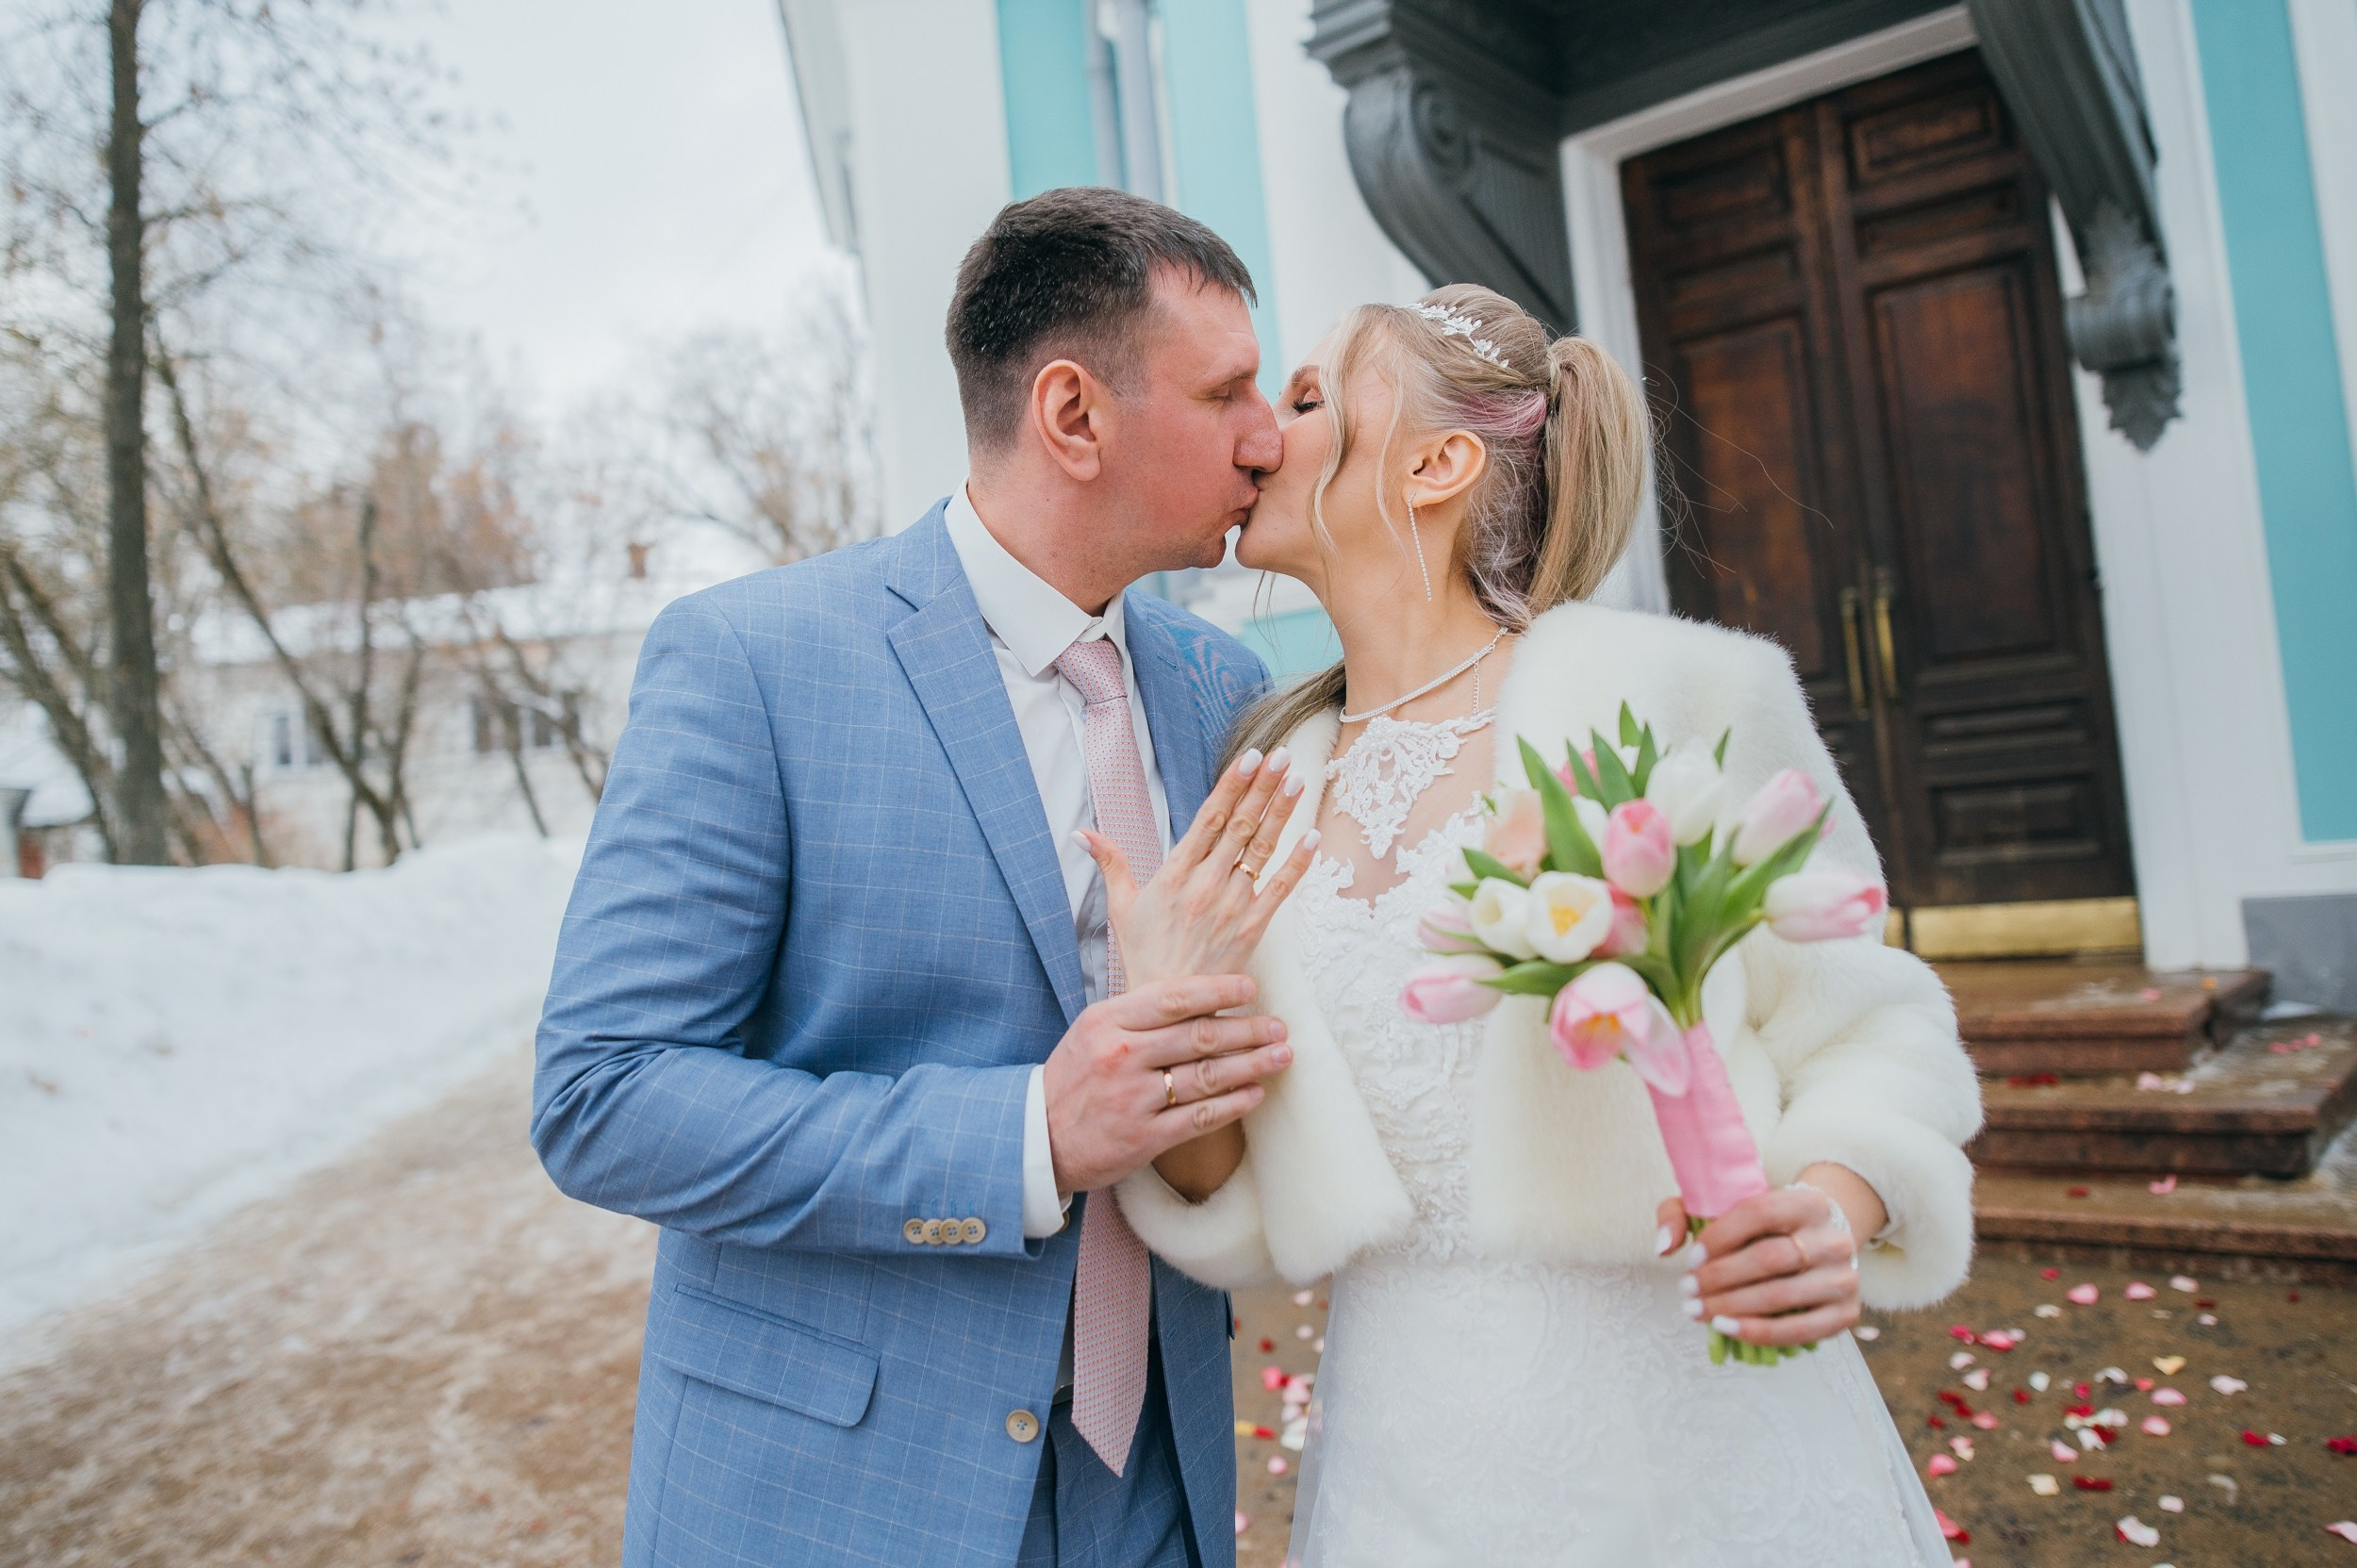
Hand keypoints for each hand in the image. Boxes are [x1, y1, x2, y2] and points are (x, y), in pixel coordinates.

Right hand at [1044, 973, 1292, 1192]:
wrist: (1036, 1137)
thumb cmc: (1074, 1078)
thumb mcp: (1094, 1031)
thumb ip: (1139, 1013)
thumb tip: (1199, 997)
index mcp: (1107, 1022)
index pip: (1173, 998)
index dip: (1217, 990)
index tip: (1251, 988)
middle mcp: (1121, 1057)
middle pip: (1199, 1037)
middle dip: (1248, 1030)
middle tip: (1280, 1027)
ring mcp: (1133, 1099)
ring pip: (1206, 1077)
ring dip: (1251, 1065)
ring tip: (1281, 1057)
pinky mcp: (1144, 1137)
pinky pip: (1200, 1118)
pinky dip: (1233, 1105)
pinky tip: (1256, 1094)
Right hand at [1078, 745, 1320, 987]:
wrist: (1166, 1012)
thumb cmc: (1144, 958)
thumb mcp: (1121, 908)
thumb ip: (1110, 864)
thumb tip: (1083, 833)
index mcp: (1174, 874)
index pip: (1208, 819)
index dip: (1231, 786)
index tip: (1250, 758)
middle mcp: (1204, 885)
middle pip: (1239, 826)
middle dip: (1262, 788)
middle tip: (1282, 755)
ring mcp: (1230, 907)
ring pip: (1260, 851)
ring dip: (1281, 814)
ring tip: (1297, 781)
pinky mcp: (1250, 931)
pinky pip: (1279, 891)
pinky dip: (1297, 864)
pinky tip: (1312, 838)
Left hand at [1656, 1163, 1883, 1345]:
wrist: (1820, 1243)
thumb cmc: (1764, 1227)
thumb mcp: (1725, 1207)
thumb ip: (1682, 1214)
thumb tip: (1664, 1247)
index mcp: (1806, 1202)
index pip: (1759, 1213)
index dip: (1720, 1237)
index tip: (1690, 1259)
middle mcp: (1832, 1238)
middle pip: (1770, 1258)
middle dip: (1720, 1278)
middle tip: (1687, 1291)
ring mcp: (1843, 1278)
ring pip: (1782, 1295)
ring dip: (1732, 1307)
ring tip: (1698, 1311)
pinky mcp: (1846, 1312)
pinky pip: (1800, 1330)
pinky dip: (1758, 1332)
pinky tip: (1726, 1328)